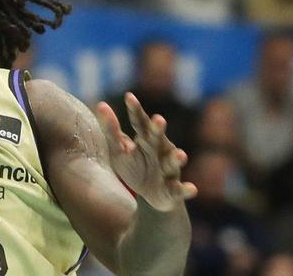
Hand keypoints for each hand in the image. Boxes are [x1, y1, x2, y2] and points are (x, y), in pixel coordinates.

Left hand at [94, 93, 196, 210]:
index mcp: (146, 138)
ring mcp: (169, 169)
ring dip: (177, 159)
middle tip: (158, 120)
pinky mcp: (174, 190)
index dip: (135, 110)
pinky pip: (180, 190)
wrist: (150, 195)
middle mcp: (161, 150)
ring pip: (173, 163)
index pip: (140, 122)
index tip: (129, 97)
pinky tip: (192, 188)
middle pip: (158, 138)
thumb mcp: (119, 149)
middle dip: (158, 130)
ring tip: (180, 155)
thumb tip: (101, 104)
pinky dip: (186, 189)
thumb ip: (111, 130)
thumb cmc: (134, 166)